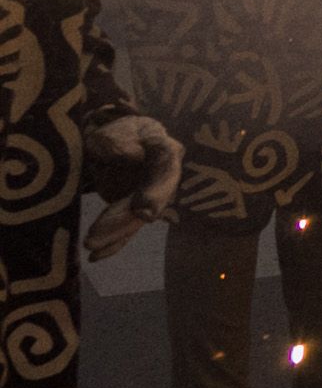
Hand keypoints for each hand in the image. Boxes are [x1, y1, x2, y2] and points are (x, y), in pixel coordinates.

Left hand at [81, 112, 180, 257]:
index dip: (157, 190)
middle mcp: (164, 177)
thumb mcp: (116, 130)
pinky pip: (127, 229)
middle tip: (100, 234)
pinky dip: (112, 243)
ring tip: (90, 244)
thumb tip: (129, 157)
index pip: (166, 167)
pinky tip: (95, 257)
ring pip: (136, 218)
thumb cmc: (120, 133)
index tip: (143, 211)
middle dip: (127, 219)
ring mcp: (150, 196)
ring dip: (114, 233)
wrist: (121, 143)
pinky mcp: (134, 211)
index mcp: (165, 149)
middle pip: (150, 200)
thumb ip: (119, 141)